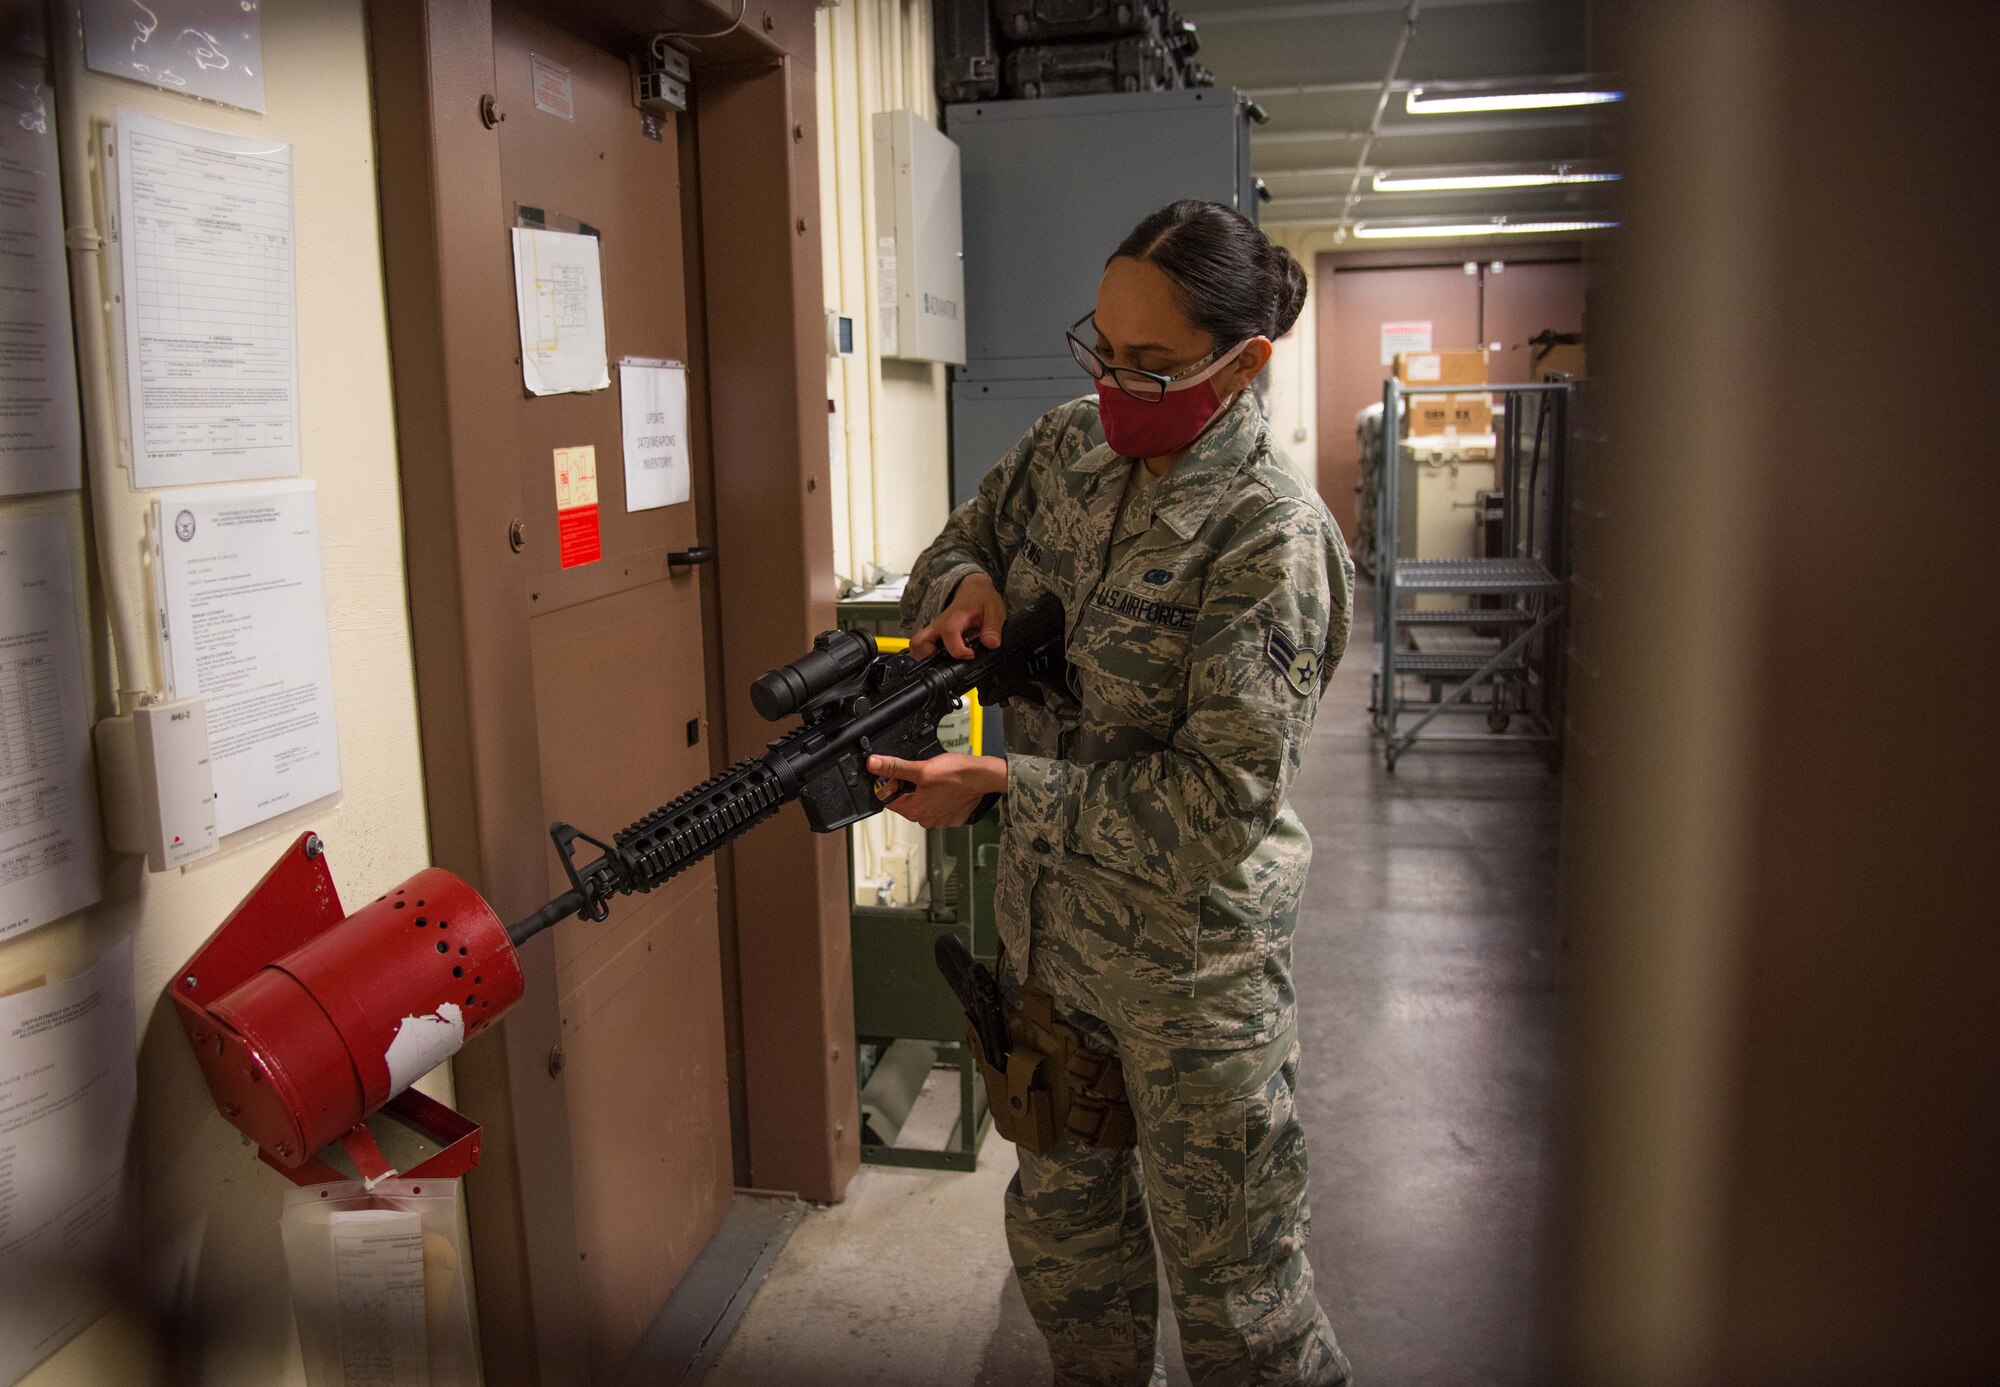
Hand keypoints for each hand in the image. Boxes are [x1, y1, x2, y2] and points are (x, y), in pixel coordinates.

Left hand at [868, 753, 1007, 827]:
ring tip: (935, 779)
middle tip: (920, 773)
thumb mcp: (921, 768)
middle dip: (909, 786)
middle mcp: (925, 820)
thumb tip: (873, 764)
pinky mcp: (952, 817)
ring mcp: (940, 820)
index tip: (897, 773)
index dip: (890, 784)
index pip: (889, 800)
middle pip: (906, 801)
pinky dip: (939, 796)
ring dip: (924, 791)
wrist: (984, 777)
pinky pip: (938, 806)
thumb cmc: (957, 774)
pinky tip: (945, 786)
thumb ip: (894, 767)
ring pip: (922, 803)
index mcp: (914, 811)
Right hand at [912, 572, 1006, 658]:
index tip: (972, 654)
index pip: (948, 636)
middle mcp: (938, 625)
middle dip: (929, 658)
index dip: (960, 651)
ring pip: (917, 646)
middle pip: (919, 643)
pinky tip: (945, 658)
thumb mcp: (994, 611)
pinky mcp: (934, 634)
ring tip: (946, 662)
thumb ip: (992, 628)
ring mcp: (934, 629)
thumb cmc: (981, 599)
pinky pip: (923, 646)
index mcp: (953, 619)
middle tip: (948, 664)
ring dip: (926, 658)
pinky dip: (928, 655)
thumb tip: (991, 644)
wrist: (973, 589)